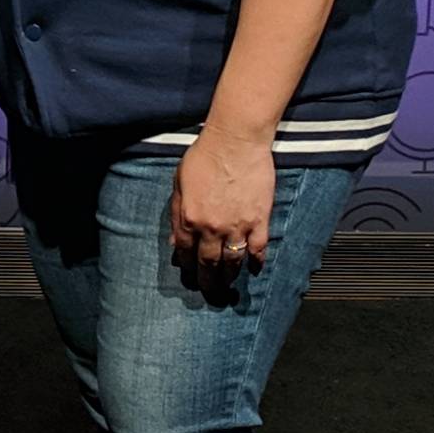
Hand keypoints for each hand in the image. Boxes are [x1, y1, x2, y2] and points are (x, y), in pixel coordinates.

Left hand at [169, 125, 275, 287]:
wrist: (235, 141)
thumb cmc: (203, 157)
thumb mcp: (179, 183)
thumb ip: (176, 213)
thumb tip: (174, 239)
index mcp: (188, 218)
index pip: (185, 252)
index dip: (187, 266)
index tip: (189, 275)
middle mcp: (211, 227)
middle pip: (208, 263)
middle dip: (207, 280)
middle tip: (209, 290)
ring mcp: (237, 226)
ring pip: (233, 261)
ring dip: (230, 276)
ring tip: (228, 284)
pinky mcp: (259, 220)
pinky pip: (259, 249)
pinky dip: (257, 262)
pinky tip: (254, 269)